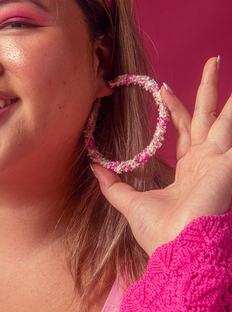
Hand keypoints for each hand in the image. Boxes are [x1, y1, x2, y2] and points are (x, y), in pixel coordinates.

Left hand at [92, 57, 231, 255]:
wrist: (178, 250)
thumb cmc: (159, 233)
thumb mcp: (130, 204)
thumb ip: (113, 186)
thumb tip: (94, 166)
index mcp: (189, 170)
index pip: (185, 130)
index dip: (177, 108)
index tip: (164, 86)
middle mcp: (208, 162)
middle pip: (209, 117)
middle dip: (209, 89)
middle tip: (212, 60)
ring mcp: (220, 162)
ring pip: (226, 120)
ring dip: (229, 97)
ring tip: (221, 64)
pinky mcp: (227, 164)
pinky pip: (231, 136)